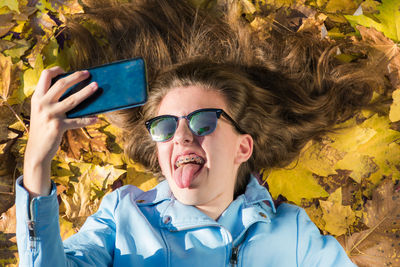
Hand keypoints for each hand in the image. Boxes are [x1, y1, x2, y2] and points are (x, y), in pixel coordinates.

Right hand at [23, 66, 98, 196]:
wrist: (37, 149)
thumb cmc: (42, 128)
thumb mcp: (41, 111)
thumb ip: (50, 100)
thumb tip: (73, 89)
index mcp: (37, 98)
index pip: (45, 76)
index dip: (56, 70)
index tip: (66, 70)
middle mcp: (42, 104)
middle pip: (62, 84)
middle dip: (76, 77)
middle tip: (88, 74)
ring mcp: (50, 115)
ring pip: (72, 100)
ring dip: (86, 92)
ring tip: (96, 87)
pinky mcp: (58, 126)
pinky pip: (77, 121)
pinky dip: (88, 120)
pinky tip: (96, 118)